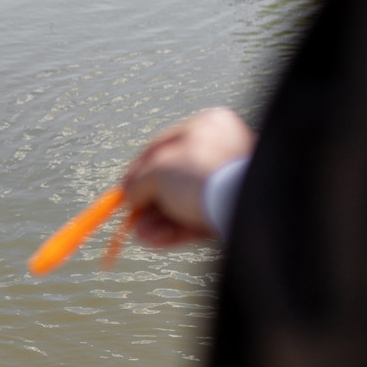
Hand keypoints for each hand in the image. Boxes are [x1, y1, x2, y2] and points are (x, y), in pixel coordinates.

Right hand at [120, 107, 253, 246]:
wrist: (244, 207)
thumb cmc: (202, 175)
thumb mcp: (157, 170)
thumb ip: (138, 181)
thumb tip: (129, 194)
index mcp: (207, 126)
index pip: (162, 146)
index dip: (137, 170)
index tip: (122, 190)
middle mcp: (221, 151)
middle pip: (171, 178)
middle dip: (146, 202)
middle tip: (130, 217)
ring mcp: (227, 183)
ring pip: (181, 202)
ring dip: (155, 220)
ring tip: (141, 234)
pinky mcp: (231, 212)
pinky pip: (195, 220)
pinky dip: (172, 231)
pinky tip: (153, 240)